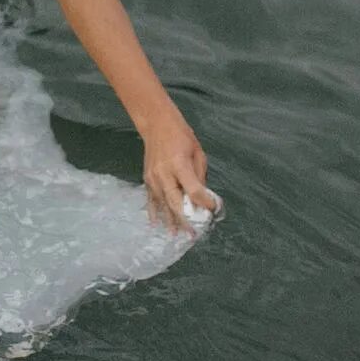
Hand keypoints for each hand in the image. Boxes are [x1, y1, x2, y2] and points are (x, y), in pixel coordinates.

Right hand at [139, 110, 220, 234]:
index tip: (213, 210)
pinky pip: (151, 199)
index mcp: (179, 165)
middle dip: (186, 219)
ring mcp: (152, 178)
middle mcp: (164, 174)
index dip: (204, 203)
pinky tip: (157, 224)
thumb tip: (202, 197)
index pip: (193, 190)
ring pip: (162, 204)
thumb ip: (199, 176)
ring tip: (178, 236)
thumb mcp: (198, 153)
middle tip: (195, 234)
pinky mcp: (146, 179)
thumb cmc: (181, 137)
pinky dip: (154, 212)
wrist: (156, 125)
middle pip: (175, 202)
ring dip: (170, 221)